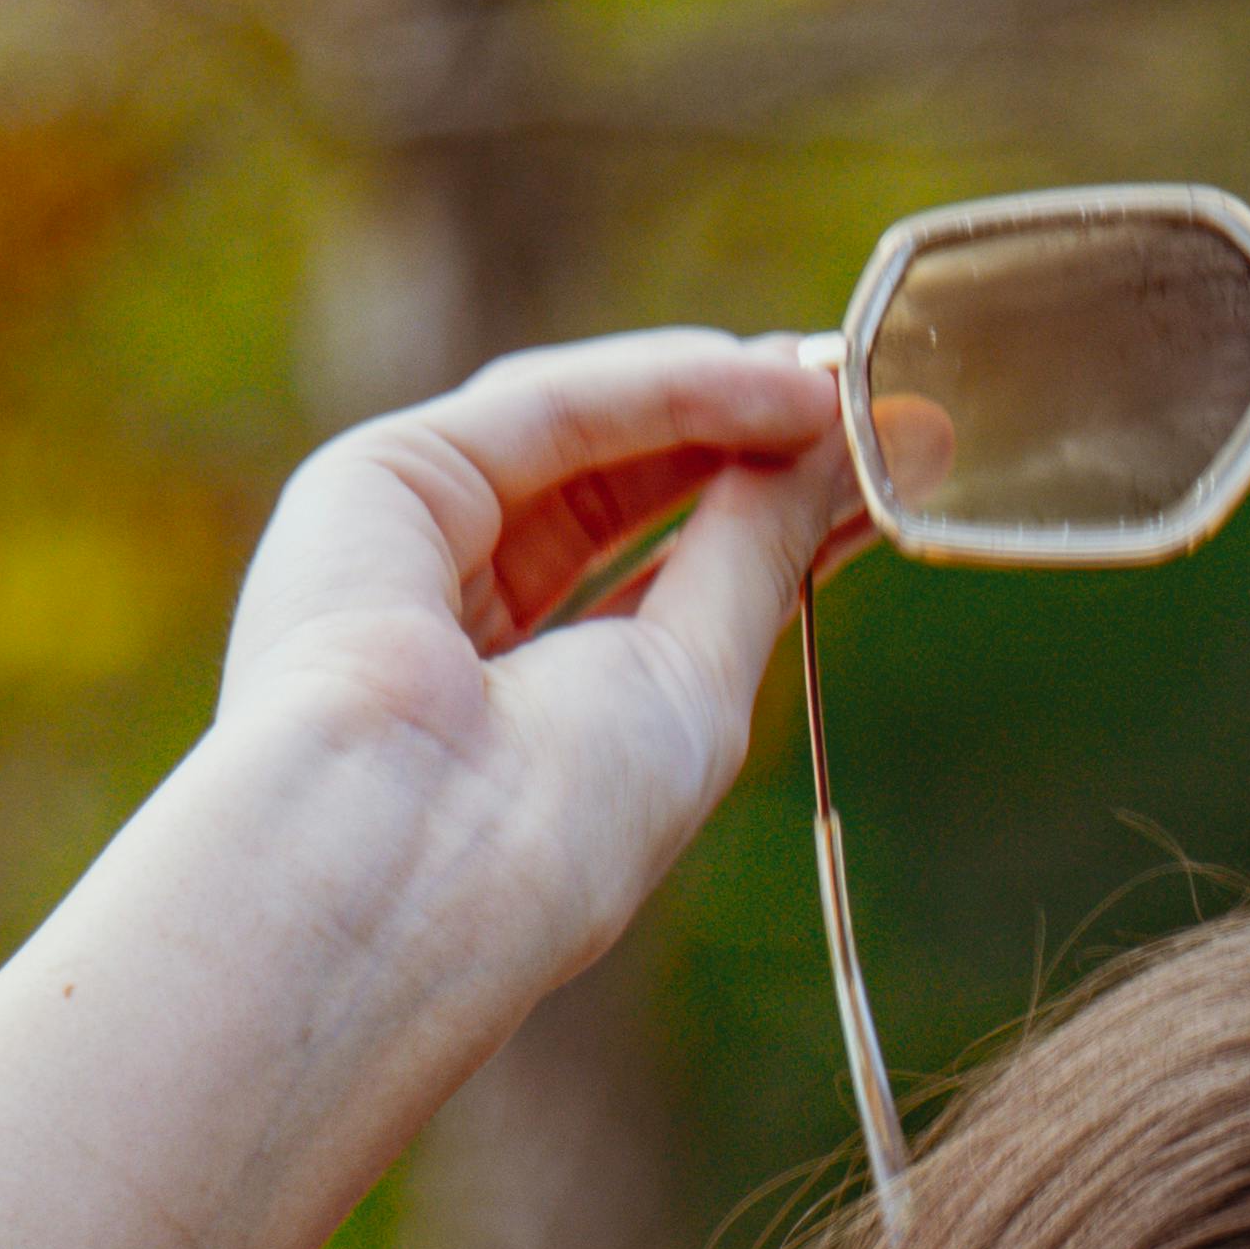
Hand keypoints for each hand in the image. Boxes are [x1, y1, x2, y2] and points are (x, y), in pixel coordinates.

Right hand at [215, 329, 856, 993]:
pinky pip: (544, 405)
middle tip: (868, 403)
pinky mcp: (378, 480)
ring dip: (716, 401)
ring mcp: (408, 550)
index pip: (658, 586)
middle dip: (746, 444)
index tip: (871, 476)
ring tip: (835, 385)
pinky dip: (663, 387)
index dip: (764, 522)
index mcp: (524, 722)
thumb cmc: (553, 830)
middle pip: (618, 493)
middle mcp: (456, 629)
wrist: (410, 863)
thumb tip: (835, 455)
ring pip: (581, 435)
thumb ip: (757, 560)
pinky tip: (770, 386)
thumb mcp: (697, 687)